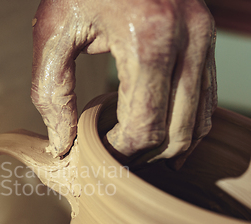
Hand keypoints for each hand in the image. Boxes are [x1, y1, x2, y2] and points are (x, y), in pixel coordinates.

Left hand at [31, 0, 216, 164]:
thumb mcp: (52, 32)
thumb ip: (51, 92)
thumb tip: (62, 145)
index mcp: (148, 39)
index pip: (145, 127)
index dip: (119, 152)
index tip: (94, 152)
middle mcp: (188, 40)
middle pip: (176, 132)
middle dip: (143, 155)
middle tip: (111, 157)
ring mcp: (205, 39)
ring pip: (199, 122)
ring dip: (166, 146)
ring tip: (131, 150)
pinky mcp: (208, 39)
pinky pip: (207, 100)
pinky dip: (185, 125)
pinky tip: (158, 133)